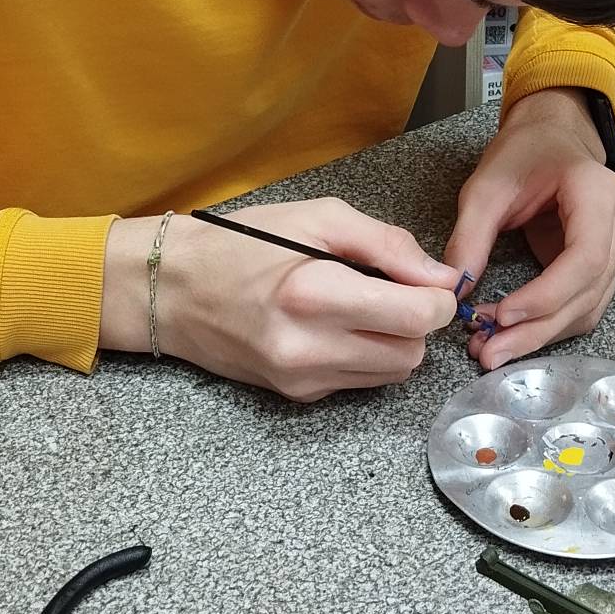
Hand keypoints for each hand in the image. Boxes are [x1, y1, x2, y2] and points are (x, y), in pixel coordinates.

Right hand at [101, 199, 458, 400]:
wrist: (172, 290)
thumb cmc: (240, 243)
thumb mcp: (317, 218)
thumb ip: (388, 245)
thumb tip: (443, 277)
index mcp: (316, 294)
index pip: (418, 317)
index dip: (438, 298)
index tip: (427, 281)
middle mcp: (310, 347)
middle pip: (412, 352)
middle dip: (417, 322)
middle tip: (393, 289)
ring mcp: (301, 379)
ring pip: (391, 374)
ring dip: (394, 342)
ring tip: (363, 306)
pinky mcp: (296, 396)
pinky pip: (359, 382)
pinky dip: (364, 355)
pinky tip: (336, 327)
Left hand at [445, 88, 614, 370]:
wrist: (553, 138)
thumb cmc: (524, 153)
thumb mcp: (487, 186)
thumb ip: (470, 237)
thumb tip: (454, 291)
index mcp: (597, 191)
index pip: (586, 257)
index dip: (546, 294)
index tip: (502, 315)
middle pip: (587, 292)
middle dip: (536, 327)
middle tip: (488, 350)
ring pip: (588, 308)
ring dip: (540, 334)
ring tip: (492, 348)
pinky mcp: (611, 265)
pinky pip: (583, 306)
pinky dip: (548, 325)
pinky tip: (512, 335)